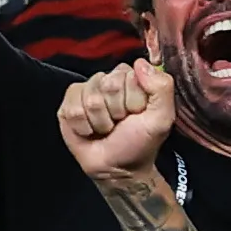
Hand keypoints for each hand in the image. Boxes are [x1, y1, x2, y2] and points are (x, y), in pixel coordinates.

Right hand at [57, 60, 177, 178]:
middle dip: (116, 110)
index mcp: (132, 79)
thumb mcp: (162, 117)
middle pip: (107, 83)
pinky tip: (90, 131)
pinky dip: (83, 126)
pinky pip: (72, 108)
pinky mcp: (68, 105)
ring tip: (106, 128)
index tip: (136, 113)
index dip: (133, 99)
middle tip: (120, 122)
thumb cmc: (140, 142)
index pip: (128, 74)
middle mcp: (108, 81)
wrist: (117, 167)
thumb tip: (141, 63)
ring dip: (100, 121)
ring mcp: (86, 92)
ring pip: (89, 98)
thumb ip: (162, 88)